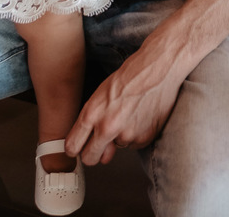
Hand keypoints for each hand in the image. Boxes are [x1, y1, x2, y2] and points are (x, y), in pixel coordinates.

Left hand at [65, 46, 181, 165]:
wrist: (156, 70)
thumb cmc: (129, 77)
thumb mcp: (101, 95)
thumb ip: (94, 121)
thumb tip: (97, 147)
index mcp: (92, 114)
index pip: (72, 146)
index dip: (75, 149)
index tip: (78, 149)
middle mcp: (107, 128)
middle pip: (90, 158)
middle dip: (93, 154)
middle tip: (99, 145)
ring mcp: (127, 135)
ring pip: (117, 148)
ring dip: (120, 137)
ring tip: (129, 115)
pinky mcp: (145, 138)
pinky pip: (135, 144)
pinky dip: (137, 135)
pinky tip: (141, 117)